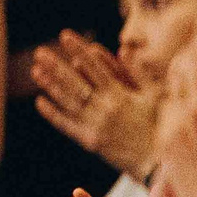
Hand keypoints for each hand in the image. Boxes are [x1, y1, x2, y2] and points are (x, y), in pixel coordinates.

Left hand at [34, 32, 157, 175]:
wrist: (159, 160)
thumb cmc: (161, 125)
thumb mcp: (154, 95)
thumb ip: (137, 72)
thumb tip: (123, 50)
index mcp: (121, 93)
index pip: (94, 65)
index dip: (78, 49)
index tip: (65, 36)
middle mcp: (105, 107)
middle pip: (75, 81)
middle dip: (57, 65)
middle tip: (40, 51)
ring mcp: (95, 124)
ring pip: (68, 101)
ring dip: (50, 85)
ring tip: (35, 71)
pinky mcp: (89, 140)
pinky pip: (67, 125)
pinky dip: (52, 113)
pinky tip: (40, 101)